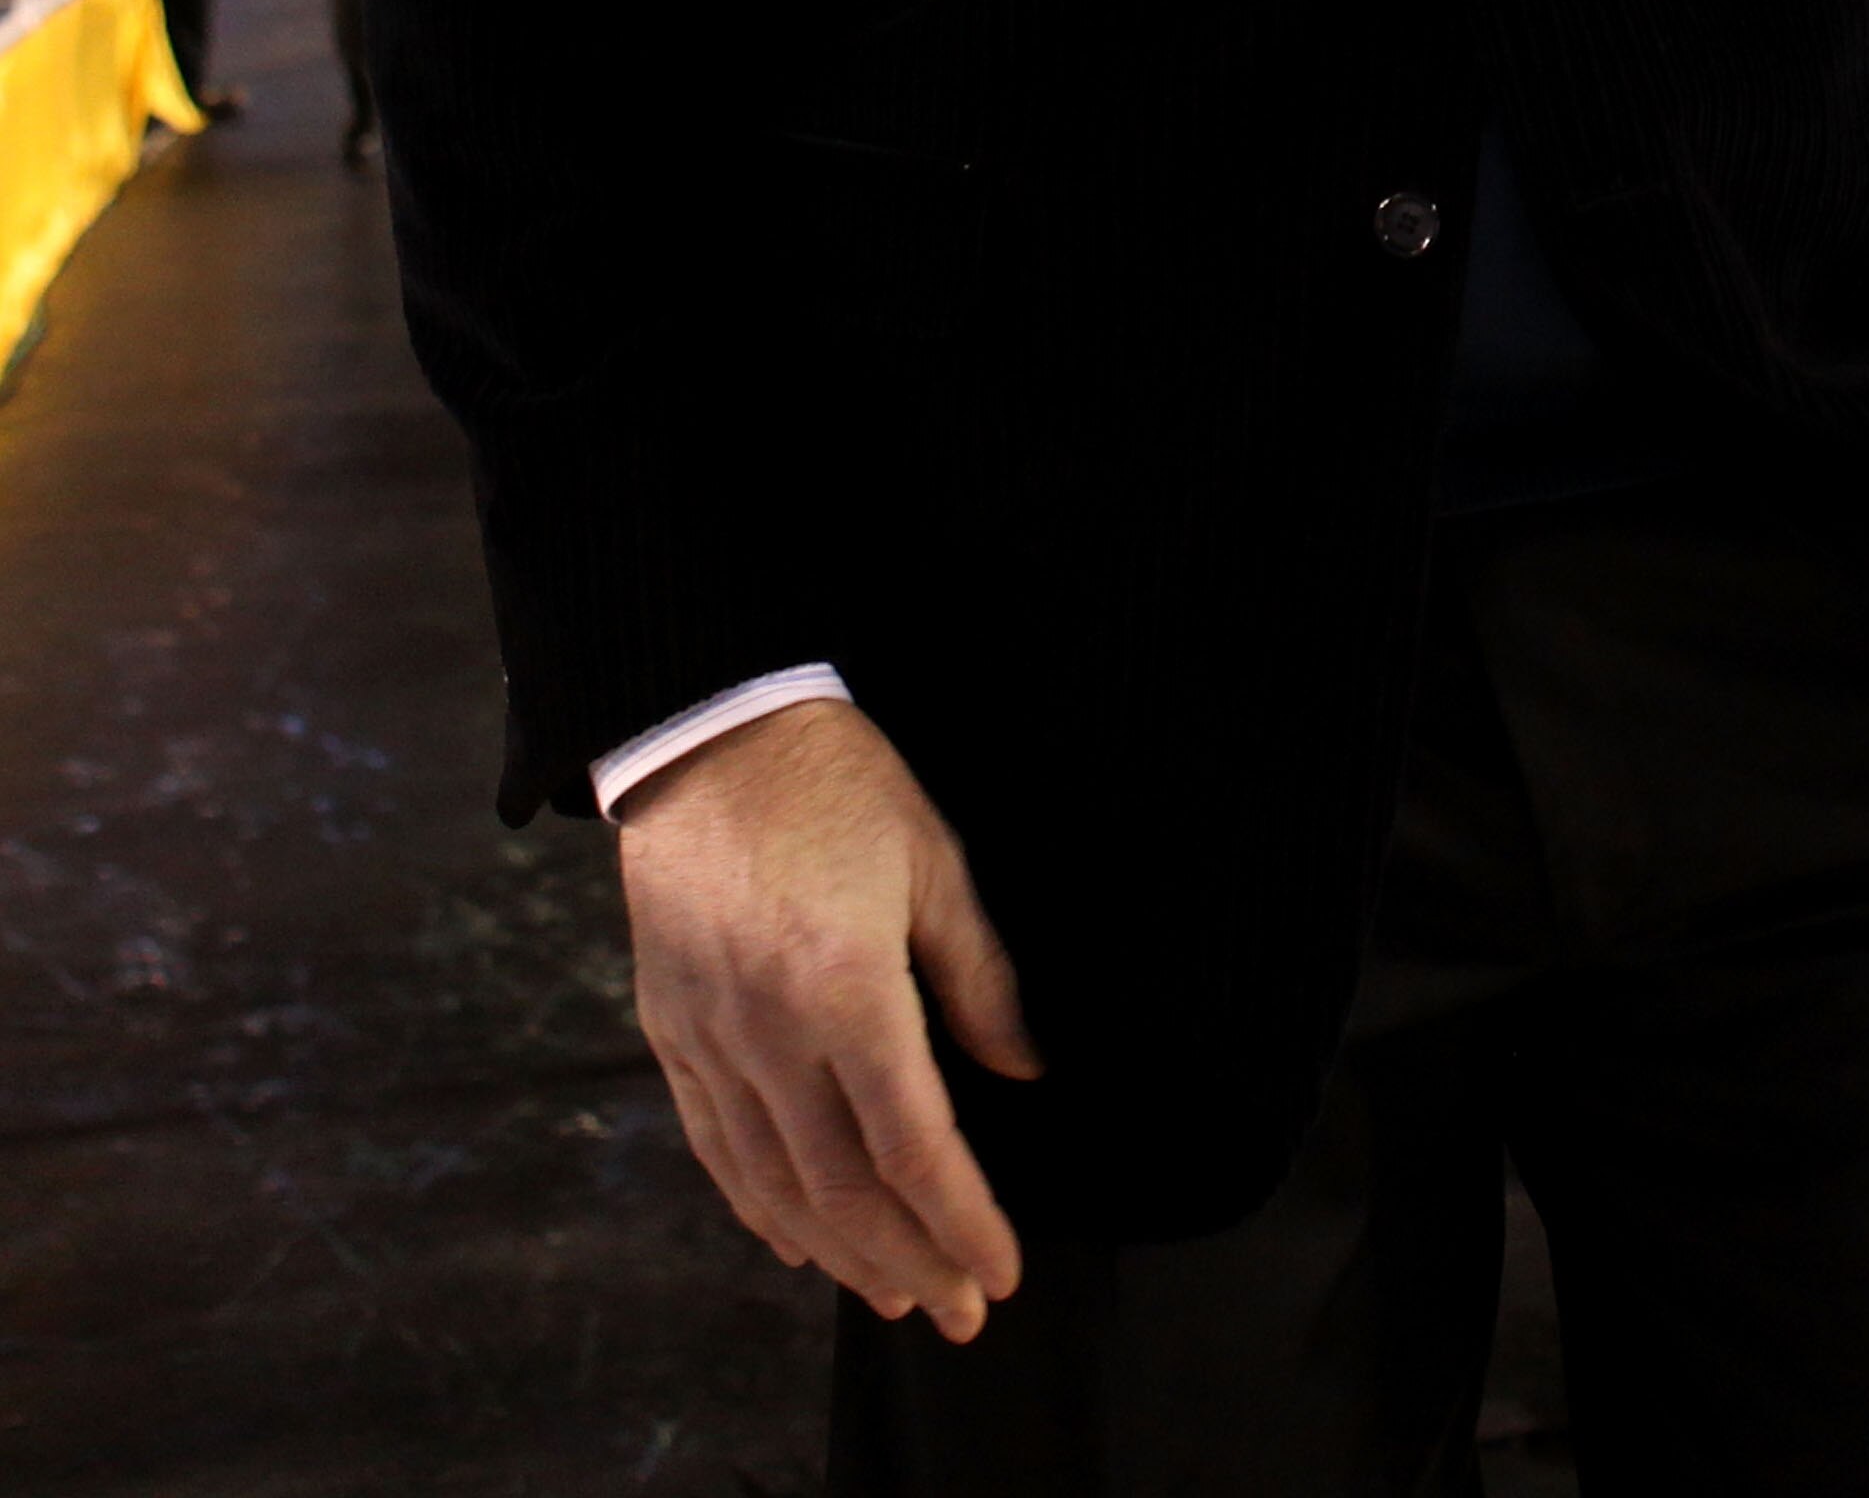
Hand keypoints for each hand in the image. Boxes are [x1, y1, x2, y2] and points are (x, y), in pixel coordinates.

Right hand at [616, 696, 1039, 1333]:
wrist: (709, 730)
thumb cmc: (838, 784)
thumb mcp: (933, 860)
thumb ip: (980, 977)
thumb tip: (1023, 1069)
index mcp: (846, 985)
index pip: (913, 1144)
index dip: (961, 1219)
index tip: (1000, 1270)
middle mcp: (770, 1028)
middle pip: (844, 1189)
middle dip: (910, 1262)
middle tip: (960, 1311)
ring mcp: (711, 1035)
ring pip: (776, 1184)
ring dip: (840, 1255)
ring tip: (894, 1295)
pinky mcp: (671, 1027)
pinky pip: (715, 1144)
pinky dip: (758, 1207)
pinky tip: (797, 1241)